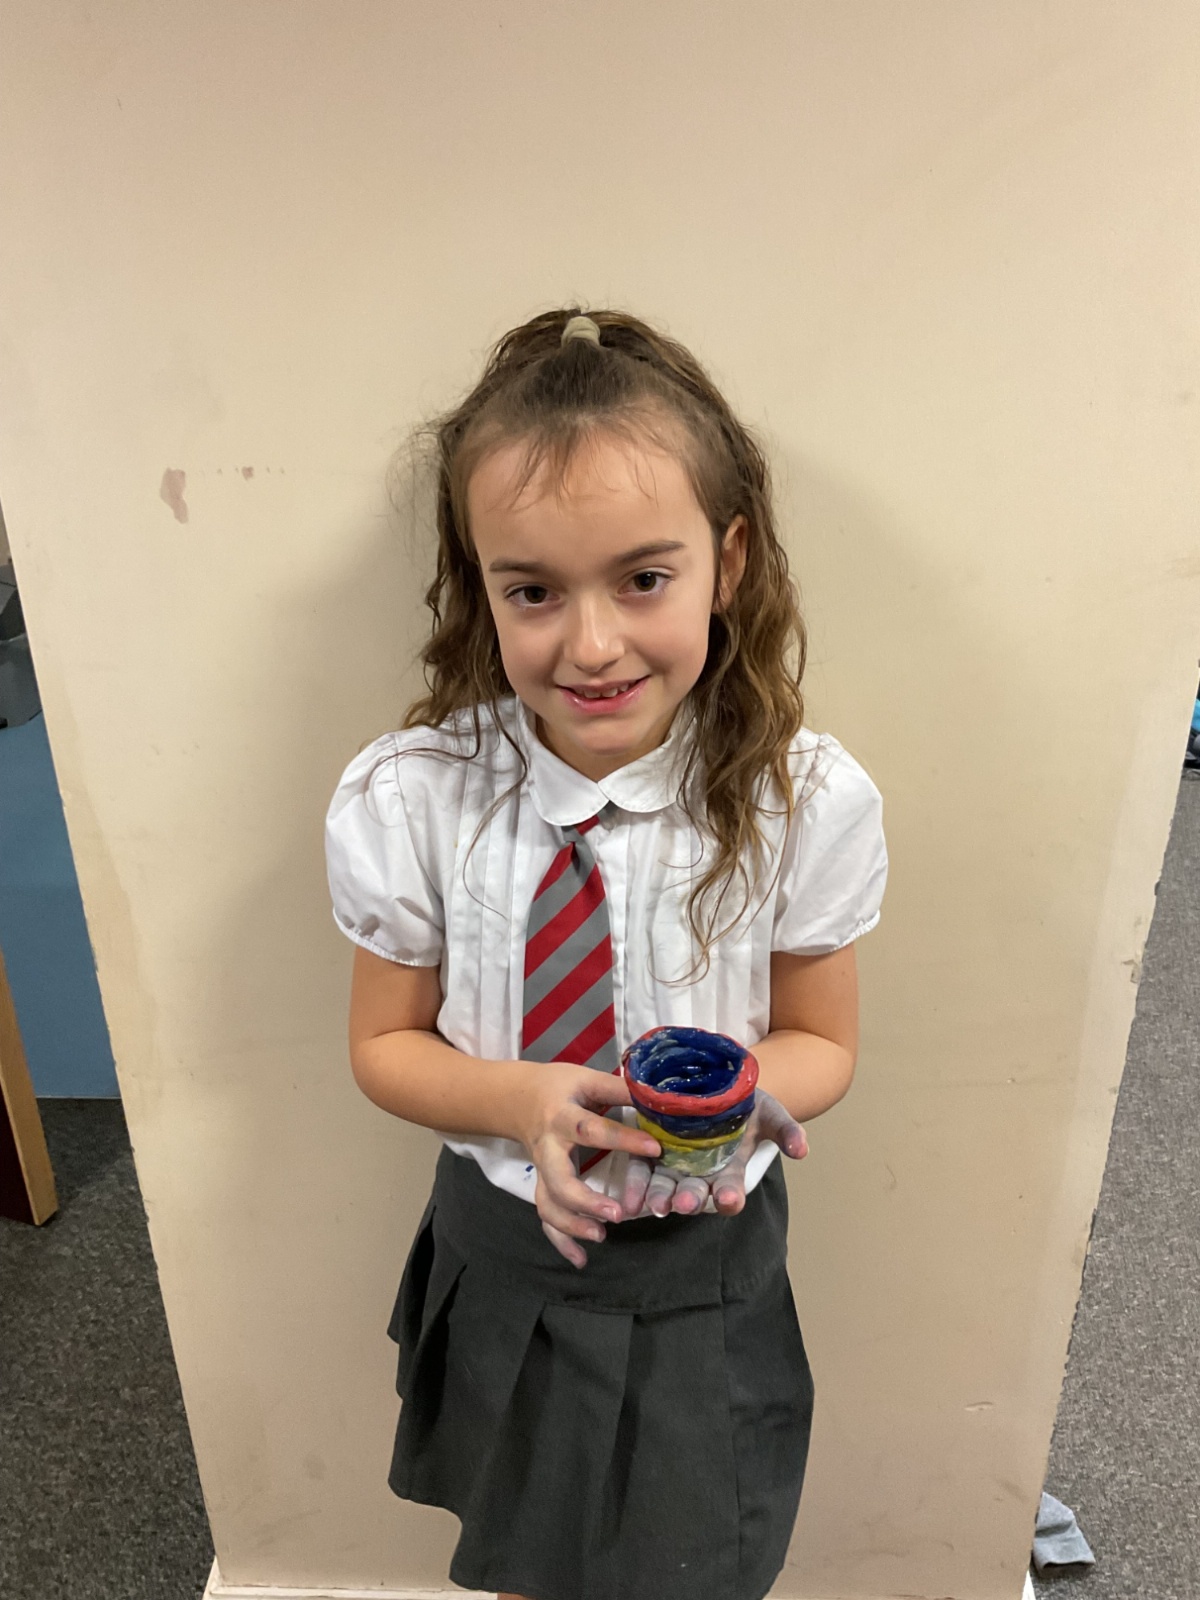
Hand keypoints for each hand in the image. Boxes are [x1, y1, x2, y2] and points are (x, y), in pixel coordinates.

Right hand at [514, 1061, 661, 1268]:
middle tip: (618, 1215)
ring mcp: (542, 1171)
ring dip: (572, 1225)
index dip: (623, 1140)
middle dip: (585, 1200)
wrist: (517, 1099)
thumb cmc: (560, 1087)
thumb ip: (619, 1088)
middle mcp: (548, 1148)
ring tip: (601, 1236)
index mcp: (562, 1117)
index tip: (655, 1149)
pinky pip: (547, 1217)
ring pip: (548, 1204)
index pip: (591, 1131)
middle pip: (558, 1180)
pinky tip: (581, 1260)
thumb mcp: (587, 1079)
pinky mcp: (542, 1186)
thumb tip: (659, 1094)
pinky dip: (561, 1241)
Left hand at [620, 1090, 806, 1219]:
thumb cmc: (748, 1105)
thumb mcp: (771, 1113)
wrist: (718, 1086)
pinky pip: (640, 1169)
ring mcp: (673, 1164)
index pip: (730, 1192)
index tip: (728, 1199)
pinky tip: (628, 1201)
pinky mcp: (650, 1149)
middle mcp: (700, 1174)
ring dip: (659, 1197)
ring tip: (654, 1205)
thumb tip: (802, 1149)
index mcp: (729, 1171)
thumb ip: (787, 1130)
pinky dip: (634, 1186)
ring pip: (665, 1186)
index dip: (729, 1197)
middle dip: (690, 1199)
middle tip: (685, 1204)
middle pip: (694, 1193)